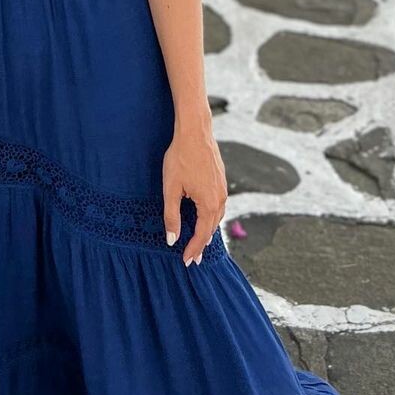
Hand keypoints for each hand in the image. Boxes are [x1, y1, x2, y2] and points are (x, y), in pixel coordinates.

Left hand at [162, 125, 226, 267]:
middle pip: (212, 229)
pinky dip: (211, 217)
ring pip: (217, 217)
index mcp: (209, 204)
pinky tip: (205, 217)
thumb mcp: (171, 189)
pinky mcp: (221, 181)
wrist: (195, 132)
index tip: (187, 262)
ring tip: (199, 242)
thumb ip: (171, 216)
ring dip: (208, 231)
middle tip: (194, 258)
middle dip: (202, 244)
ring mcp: (223, 189)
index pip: (202, 235)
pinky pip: (218, 206)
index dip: (194, 250)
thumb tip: (172, 240)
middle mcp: (221, 199)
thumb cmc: (180, 158)